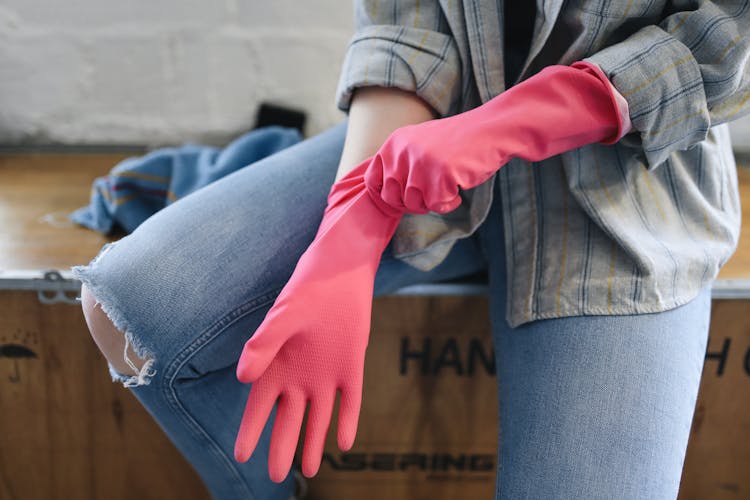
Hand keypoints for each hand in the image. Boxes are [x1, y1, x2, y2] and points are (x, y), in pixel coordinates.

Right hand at [234, 160, 400, 481]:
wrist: (344, 268)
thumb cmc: (307, 287)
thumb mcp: (284, 315)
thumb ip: (264, 344)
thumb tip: (244, 378)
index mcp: (276, 362)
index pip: (259, 405)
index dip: (251, 429)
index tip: (242, 455)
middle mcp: (299, 373)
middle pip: (287, 418)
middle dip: (280, 446)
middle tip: (275, 477)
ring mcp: (327, 372)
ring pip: (318, 416)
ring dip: (313, 441)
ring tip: (307, 469)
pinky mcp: (352, 365)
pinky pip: (351, 399)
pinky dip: (348, 420)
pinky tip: (346, 443)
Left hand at [364, 62, 624, 214]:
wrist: (510, 124)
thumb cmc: (476, 149)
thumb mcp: (439, 159)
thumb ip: (414, 177)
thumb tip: (393, 204)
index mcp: (399, 143)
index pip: (375, 186)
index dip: (394, 200)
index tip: (411, 199)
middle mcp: (403, 146)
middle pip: (394, 199)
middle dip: (416, 202)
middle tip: (444, 185)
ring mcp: (420, 155)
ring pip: (414, 203)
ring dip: (435, 200)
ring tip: (456, 179)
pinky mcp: (441, 165)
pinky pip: (437, 202)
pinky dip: (452, 199)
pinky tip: (465, 182)